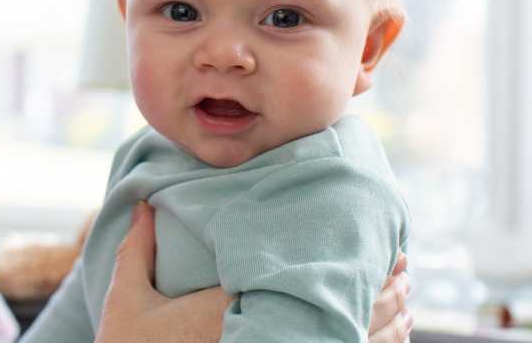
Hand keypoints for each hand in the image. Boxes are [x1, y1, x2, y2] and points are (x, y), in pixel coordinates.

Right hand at [96, 202, 413, 342]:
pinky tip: (379, 342)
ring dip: (380, 325)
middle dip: (378, 292)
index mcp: (230, 309)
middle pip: (336, 314)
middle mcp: (261, 339)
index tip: (373, 246)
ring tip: (405, 303)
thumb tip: (144, 202)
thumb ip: (138, 249)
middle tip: (403, 267)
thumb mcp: (126, 297)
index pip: (302, 284)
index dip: (344, 267)